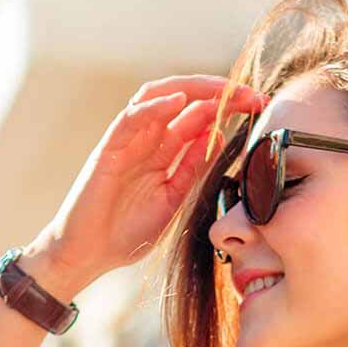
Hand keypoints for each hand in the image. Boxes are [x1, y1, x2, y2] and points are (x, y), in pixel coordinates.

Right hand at [26, 75, 266, 290]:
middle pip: (183, 100)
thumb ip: (192, 169)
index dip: (229, 108)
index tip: (261, 107)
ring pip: (157, 98)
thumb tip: (219, 138)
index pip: (198, 117)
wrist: (87, 256)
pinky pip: (130, 119)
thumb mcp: (172, 200)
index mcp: (163, 153)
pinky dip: (154, 106)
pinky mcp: (107, 150)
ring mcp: (126, 142)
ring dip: (192, 90)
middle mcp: (146, 141)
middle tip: (252, 96)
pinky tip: (179, 102)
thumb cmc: (125, 233)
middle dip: (219, 93)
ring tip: (224, 90)